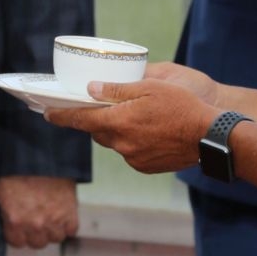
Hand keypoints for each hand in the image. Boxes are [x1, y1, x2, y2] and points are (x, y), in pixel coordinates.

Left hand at [0, 175, 78, 247]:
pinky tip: (63, 215)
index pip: (17, 243)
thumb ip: (5, 212)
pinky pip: (71, 230)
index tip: (20, 228)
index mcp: (15, 220)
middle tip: (35, 220)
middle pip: (37, 243)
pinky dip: (68, 225)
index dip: (18, 234)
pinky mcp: (70, 214)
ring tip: (50, 217)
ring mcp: (54, 221)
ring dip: (53, 230)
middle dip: (35, 233)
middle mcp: (34, 225)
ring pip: (55, 238)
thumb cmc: (19, 168)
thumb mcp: (1, 190)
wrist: (41, 155)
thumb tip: (6, 220)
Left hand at [46, 62, 221, 173]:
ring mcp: (133, 158)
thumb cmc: (182, 106)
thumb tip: (92, 90)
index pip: (80, 119)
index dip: (62, 115)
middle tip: (105, 105)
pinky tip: (150, 131)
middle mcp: (121, 144)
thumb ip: (117, 90)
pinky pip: (129, 152)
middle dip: (97, 119)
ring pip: (114, 142)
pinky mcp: (144, 167)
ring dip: (117, 130)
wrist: (209, 136)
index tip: (47, 113)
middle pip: (97, 130)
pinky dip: (132, 141)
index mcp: (118, 122)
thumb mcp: (149, 88)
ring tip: (137, 117)